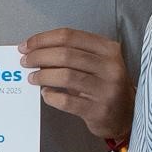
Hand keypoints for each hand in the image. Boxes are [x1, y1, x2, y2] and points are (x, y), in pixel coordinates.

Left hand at [19, 27, 135, 142]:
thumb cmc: (104, 84)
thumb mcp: (97, 63)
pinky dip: (51, 97)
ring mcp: (106, 89)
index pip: (69, 36)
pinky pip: (67, 101)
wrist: (126, 114)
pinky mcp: (99, 110)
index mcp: (108, 49)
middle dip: (39, 56)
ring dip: (43, 76)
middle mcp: (111, 66)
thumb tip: (34, 50)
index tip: (25, 46)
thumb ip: (72, 53)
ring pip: (66, 76)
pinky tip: (45, 94)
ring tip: (32, 78)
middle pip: (65, 54)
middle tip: (25, 62)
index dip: (43, 39)